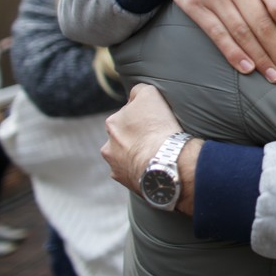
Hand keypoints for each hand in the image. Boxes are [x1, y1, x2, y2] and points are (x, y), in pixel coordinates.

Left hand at [101, 84, 200, 213]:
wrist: (166, 161)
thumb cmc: (159, 127)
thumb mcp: (150, 94)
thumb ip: (139, 91)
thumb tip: (135, 94)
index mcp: (112, 124)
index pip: (127, 116)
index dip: (143, 118)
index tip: (156, 122)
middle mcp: (109, 147)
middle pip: (123, 139)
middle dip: (136, 138)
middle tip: (156, 138)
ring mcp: (117, 167)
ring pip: (126, 158)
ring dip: (137, 156)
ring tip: (157, 155)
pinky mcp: (127, 183)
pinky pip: (135, 175)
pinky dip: (143, 171)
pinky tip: (156, 167)